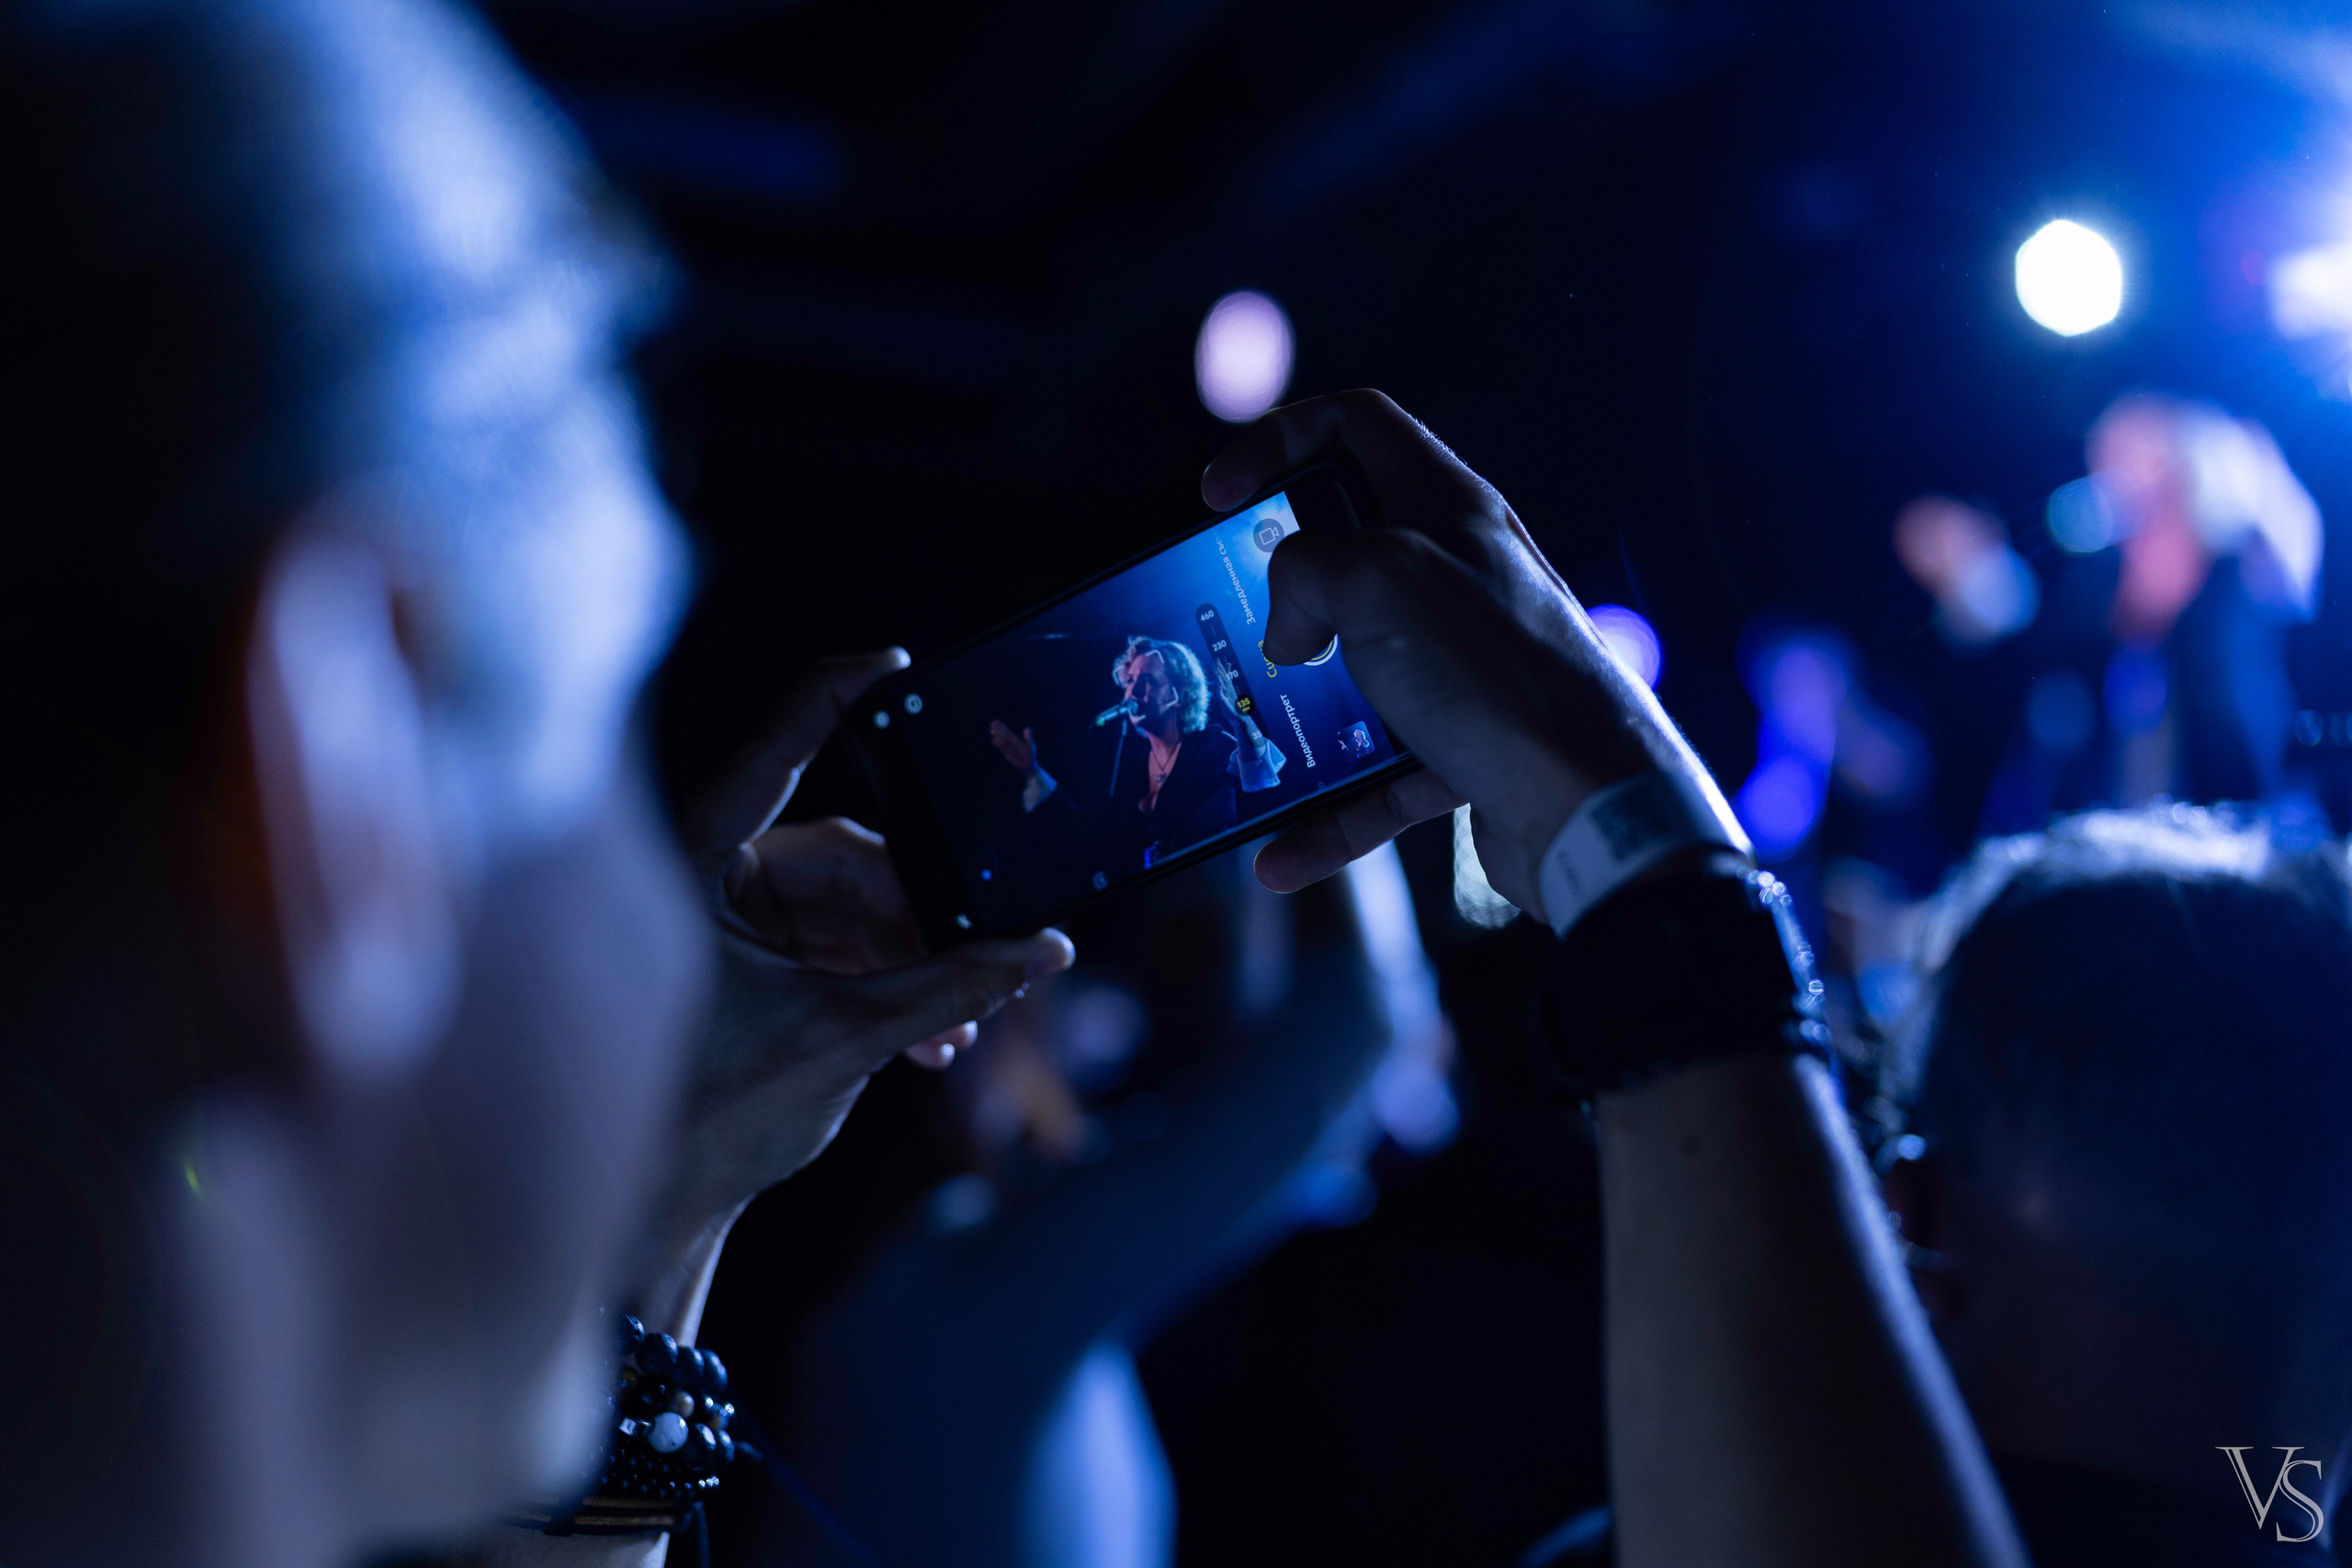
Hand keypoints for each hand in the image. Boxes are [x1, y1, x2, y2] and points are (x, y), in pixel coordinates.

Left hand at [649, 654, 1072, 1267]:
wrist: (667, 1210)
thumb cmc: (710, 1120)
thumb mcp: (845, 1041)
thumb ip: (949, 989)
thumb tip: (1043, 949)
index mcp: (699, 868)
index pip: (777, 751)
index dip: (839, 698)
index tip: (898, 667)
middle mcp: (711, 879)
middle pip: (846, 852)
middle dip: (917, 910)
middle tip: (972, 954)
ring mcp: (735, 922)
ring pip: (855, 904)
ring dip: (913, 957)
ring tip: (950, 1025)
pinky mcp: (759, 963)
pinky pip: (845, 943)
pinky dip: (888, 979)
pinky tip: (928, 1037)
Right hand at [989, 719, 1037, 774]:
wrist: (1029, 766)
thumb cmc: (1030, 755)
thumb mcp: (1030, 745)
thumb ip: (1028, 737)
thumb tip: (1027, 727)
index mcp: (1016, 740)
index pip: (1008, 732)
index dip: (1002, 727)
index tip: (997, 721)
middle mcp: (1011, 743)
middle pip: (1003, 735)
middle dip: (998, 729)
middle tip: (992, 723)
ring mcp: (1008, 749)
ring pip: (1002, 741)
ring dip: (997, 736)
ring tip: (992, 730)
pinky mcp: (1007, 754)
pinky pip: (1002, 748)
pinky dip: (999, 745)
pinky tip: (994, 740)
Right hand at [1202, 391, 1740, 918]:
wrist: (1590, 802)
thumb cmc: (1497, 671)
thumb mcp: (1378, 579)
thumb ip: (1305, 572)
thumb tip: (1290, 632)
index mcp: (1446, 508)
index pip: (1356, 429)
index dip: (1277, 442)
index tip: (1217, 496)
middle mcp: (1457, 578)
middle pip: (1345, 555)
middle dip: (1278, 588)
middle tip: (1235, 618)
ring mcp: (1461, 665)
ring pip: (1353, 676)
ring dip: (1295, 713)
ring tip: (1247, 736)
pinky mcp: (1463, 747)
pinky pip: (1376, 779)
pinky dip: (1329, 813)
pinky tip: (1280, 856)